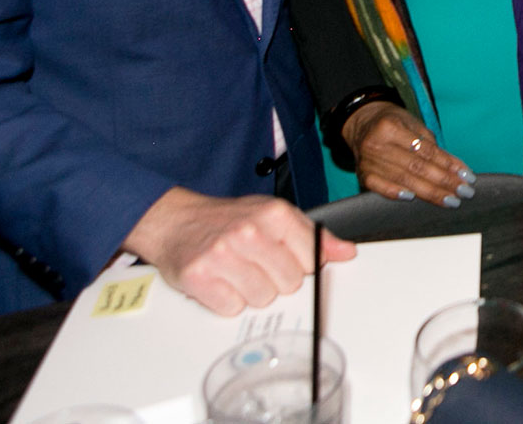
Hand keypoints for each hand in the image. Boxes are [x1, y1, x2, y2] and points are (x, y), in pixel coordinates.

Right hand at [122, 187, 353, 316]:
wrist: (175, 221)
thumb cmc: (227, 220)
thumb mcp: (274, 216)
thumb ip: (312, 236)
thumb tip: (346, 252)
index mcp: (274, 214)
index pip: (313, 260)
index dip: (301, 266)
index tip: (287, 260)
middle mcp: (249, 232)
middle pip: (290, 284)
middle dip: (276, 281)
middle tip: (256, 266)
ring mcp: (222, 254)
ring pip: (263, 299)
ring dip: (251, 293)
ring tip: (237, 273)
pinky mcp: (199, 277)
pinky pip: (232, 308)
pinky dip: (227, 301)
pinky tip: (220, 283)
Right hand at [342, 102, 475, 206]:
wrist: (362, 123)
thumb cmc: (394, 124)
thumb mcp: (413, 124)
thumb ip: (431, 146)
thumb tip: (455, 170)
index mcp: (391, 127)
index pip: (426, 150)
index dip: (448, 165)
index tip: (467, 177)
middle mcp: (377, 145)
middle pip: (416, 167)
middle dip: (443, 182)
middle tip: (464, 193)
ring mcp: (368, 162)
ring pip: (403, 180)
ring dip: (429, 193)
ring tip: (450, 200)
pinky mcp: (362, 176)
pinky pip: (380, 188)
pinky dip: (396, 194)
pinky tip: (412, 199)